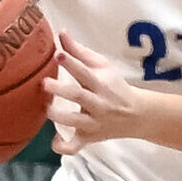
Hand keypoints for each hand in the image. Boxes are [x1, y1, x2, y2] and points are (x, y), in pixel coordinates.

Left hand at [44, 32, 140, 154]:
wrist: (137, 115)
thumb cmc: (114, 86)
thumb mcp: (103, 66)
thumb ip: (79, 51)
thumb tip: (61, 33)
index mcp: (101, 83)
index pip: (85, 71)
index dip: (71, 63)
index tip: (57, 54)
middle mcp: (98, 103)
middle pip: (78, 96)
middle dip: (60, 89)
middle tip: (44, 83)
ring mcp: (93, 123)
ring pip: (74, 122)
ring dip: (58, 116)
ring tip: (47, 108)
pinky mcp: (89, 138)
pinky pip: (74, 147)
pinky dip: (63, 146)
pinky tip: (55, 137)